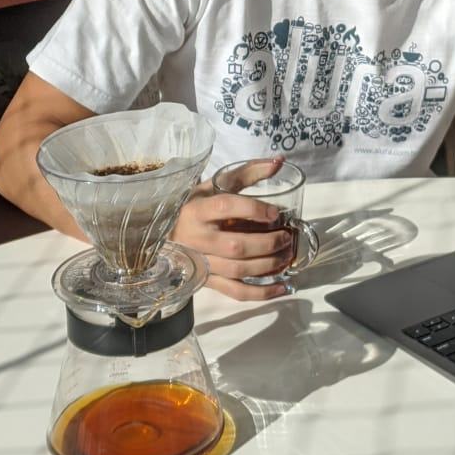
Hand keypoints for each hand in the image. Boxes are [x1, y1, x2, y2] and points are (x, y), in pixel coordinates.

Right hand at [173, 156, 293, 299]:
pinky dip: (262, 293)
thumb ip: (249, 172)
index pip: (226, 207)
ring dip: (268, 265)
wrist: (167, 230)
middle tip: (287, 237)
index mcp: (197, 210)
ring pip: (238, 270)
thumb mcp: (216, 183)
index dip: (253, 210)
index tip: (275, 212)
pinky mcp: (207, 281)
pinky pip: (235, 292)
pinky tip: (283, 287)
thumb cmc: (196, 204)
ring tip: (287, 256)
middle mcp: (197, 239)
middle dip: (268, 243)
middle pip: (236, 246)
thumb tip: (280, 161)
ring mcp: (201, 263)